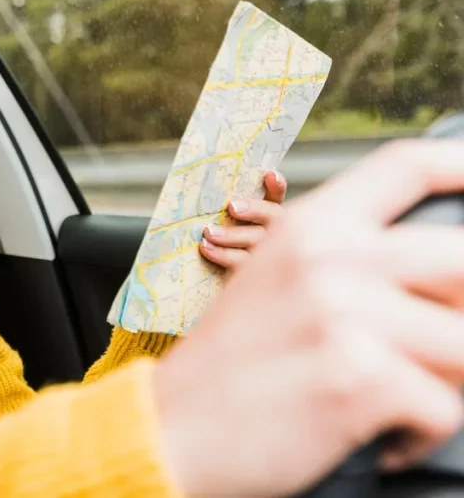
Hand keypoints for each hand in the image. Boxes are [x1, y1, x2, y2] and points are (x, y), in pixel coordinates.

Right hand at [152, 140, 463, 496]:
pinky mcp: (358, 375)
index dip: (459, 164)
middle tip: (434, 345)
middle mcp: (329, 257)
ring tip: (392, 400)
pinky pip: (447, 408)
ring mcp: (345, 312)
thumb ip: (339, 260)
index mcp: (308, 228)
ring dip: (440, 382)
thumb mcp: (270, 284)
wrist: (168, 431)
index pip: (404, 168)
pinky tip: (379, 438)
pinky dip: (419, 435)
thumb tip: (433, 269)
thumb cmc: (225, 369)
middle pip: (462, 256)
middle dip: (460, 311)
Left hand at [200, 170, 286, 270]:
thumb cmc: (219, 237)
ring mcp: (266, 253)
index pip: (277, 195)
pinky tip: (207, 248)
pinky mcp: (254, 273)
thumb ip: (227, 207)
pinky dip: (222, 254)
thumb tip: (206, 188)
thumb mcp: (224, 219)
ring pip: (257, 242)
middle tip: (232, 207)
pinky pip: (241, 263)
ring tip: (209, 231)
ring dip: (232, 235)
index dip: (277, 185)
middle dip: (253, 210)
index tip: (269, 174)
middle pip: (272, 218)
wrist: (225, 279)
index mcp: (269, 213)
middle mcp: (274, 231)